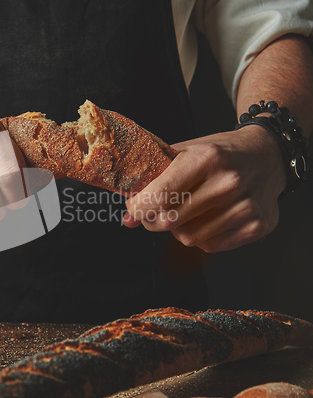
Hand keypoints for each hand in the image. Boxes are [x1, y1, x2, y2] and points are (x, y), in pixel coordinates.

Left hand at [122, 125, 286, 251]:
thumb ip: (154, 179)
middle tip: (154, 212)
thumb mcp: (186, 152)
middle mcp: (227, 183)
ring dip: (178, 229)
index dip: (139, 207)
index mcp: (206, 158)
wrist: (268, 156)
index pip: (160, 194)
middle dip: (153, 220)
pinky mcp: (255, 226)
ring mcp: (244, 207)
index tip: (134, 208)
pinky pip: (210, 245)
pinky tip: (209, 218)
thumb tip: (128, 217)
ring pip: (188, 237)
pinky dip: (201, 236)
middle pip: (170, 221)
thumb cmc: (221, 154)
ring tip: (188, 210)